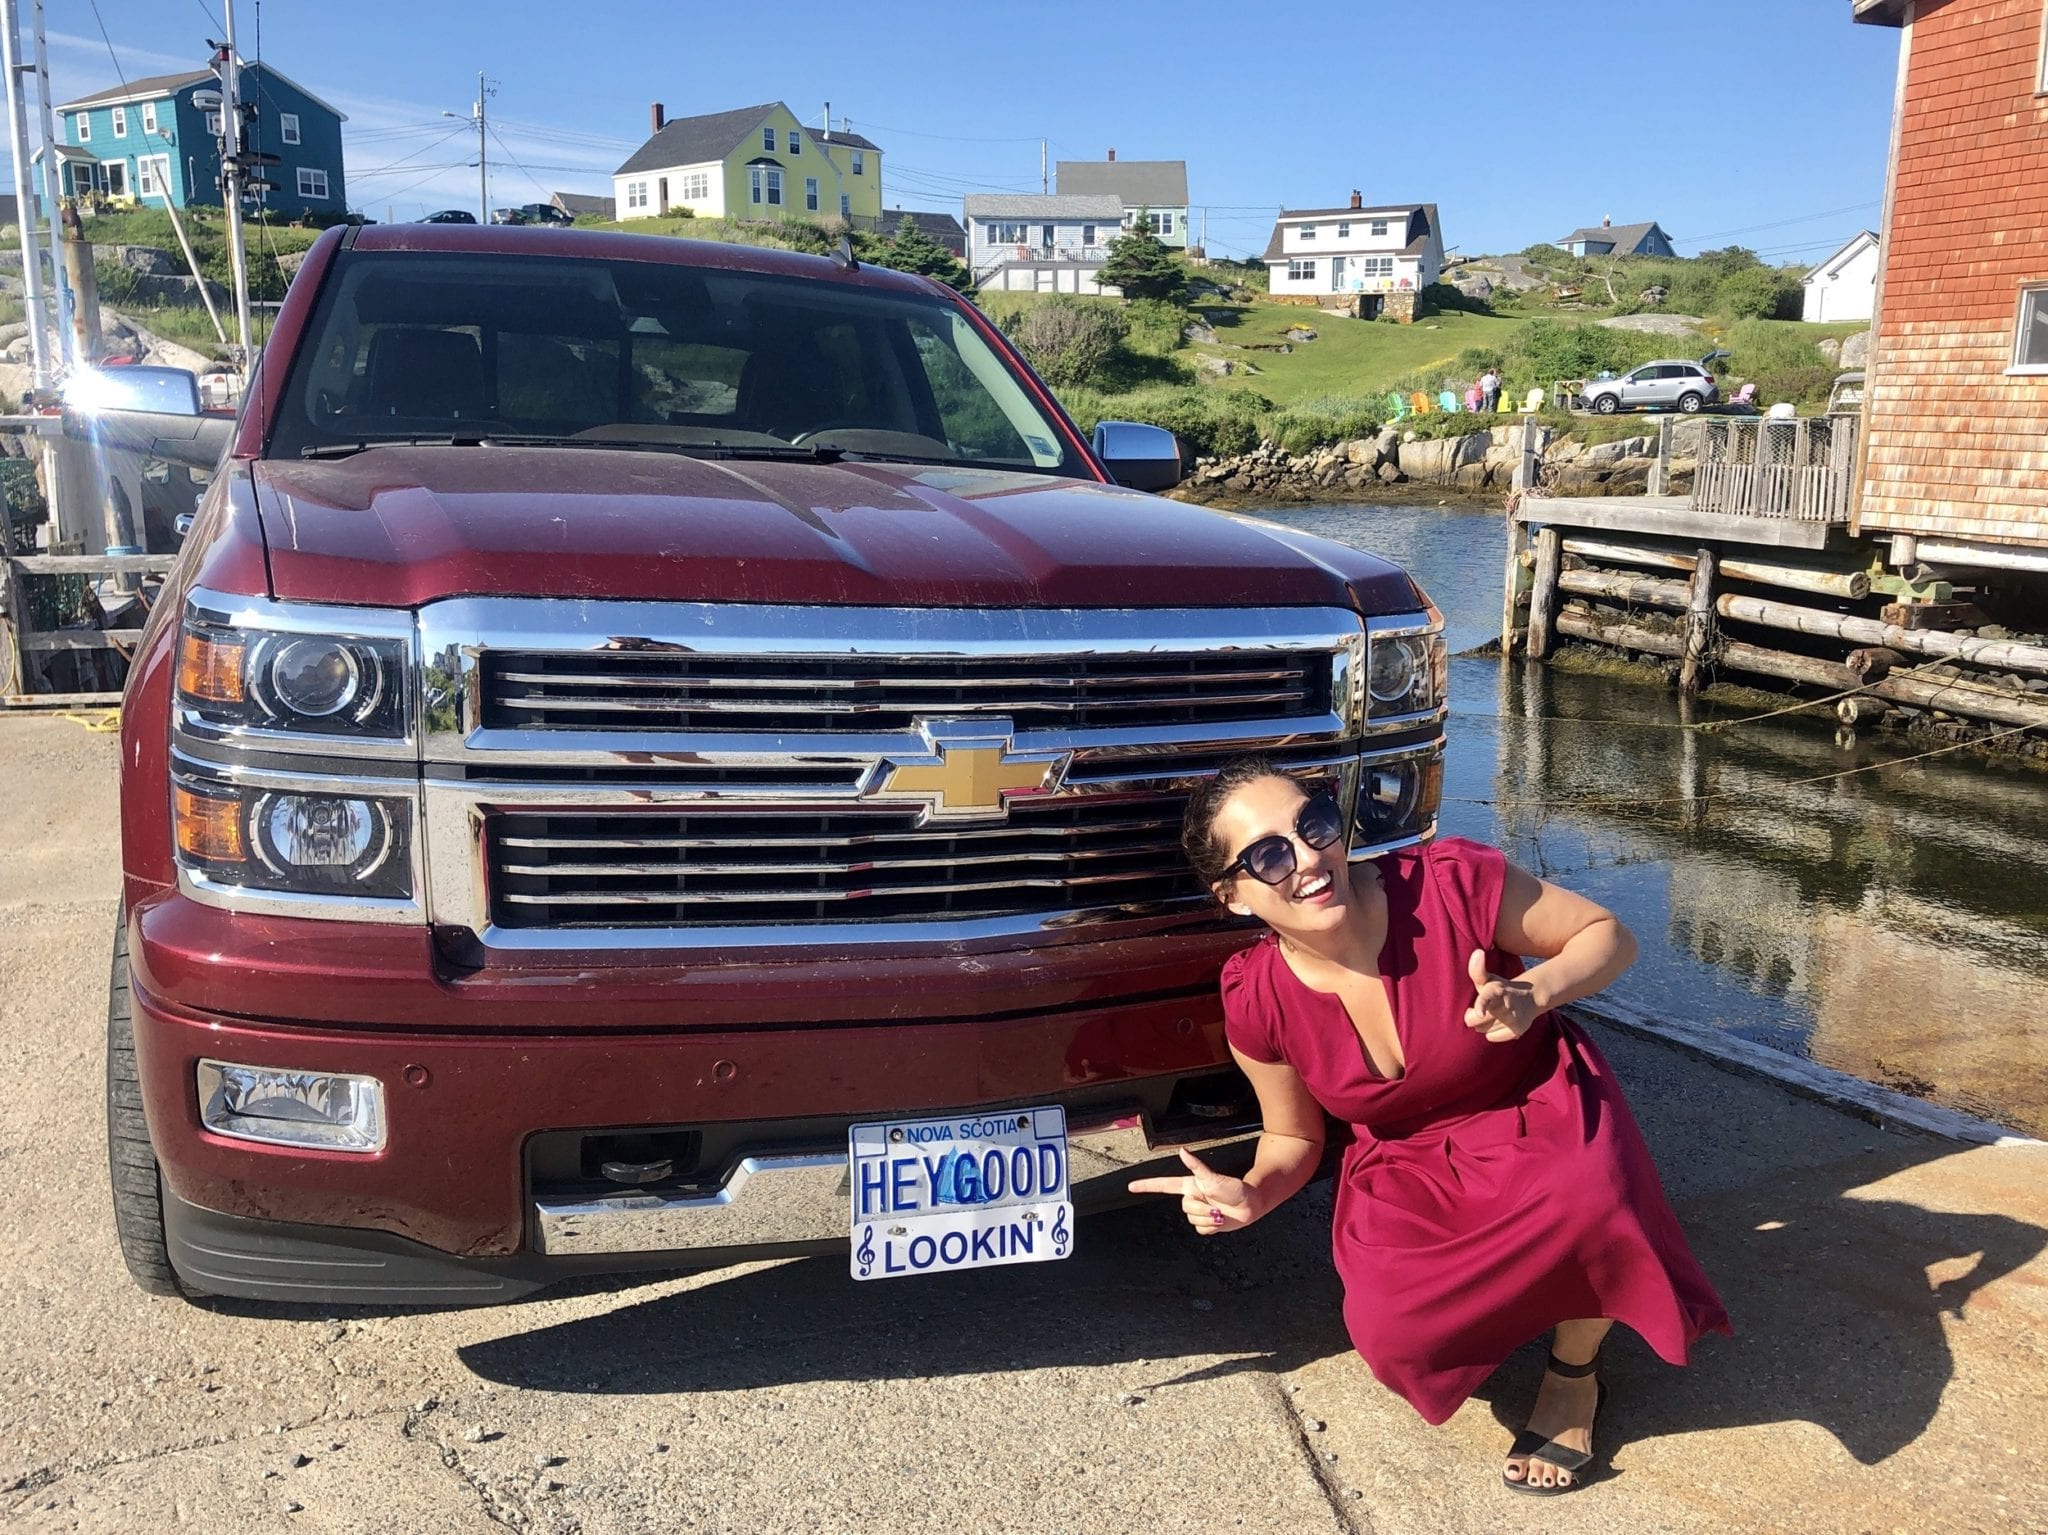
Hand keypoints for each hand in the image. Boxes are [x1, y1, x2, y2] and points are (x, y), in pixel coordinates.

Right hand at [1128, 1148, 1254, 1235]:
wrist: (1251, 1205)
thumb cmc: (1235, 1188)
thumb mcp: (1213, 1178)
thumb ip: (1196, 1166)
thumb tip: (1182, 1150)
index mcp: (1190, 1185)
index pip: (1163, 1185)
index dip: (1146, 1185)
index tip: (1131, 1186)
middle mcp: (1192, 1197)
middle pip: (1184, 1208)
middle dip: (1201, 1210)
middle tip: (1217, 1206)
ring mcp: (1199, 1211)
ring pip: (1192, 1220)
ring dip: (1208, 1219)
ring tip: (1221, 1213)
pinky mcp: (1207, 1224)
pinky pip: (1200, 1230)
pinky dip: (1210, 1227)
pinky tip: (1220, 1221)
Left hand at [1465, 949, 1538, 1042]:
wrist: (1530, 997)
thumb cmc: (1500, 988)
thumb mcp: (1488, 979)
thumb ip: (1477, 970)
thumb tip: (1478, 952)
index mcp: (1496, 990)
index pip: (1487, 998)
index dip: (1482, 1005)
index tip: (1480, 1012)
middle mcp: (1505, 1005)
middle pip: (1476, 1020)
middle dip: (1474, 1016)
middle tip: (1481, 1009)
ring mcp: (1512, 1019)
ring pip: (1483, 1030)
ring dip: (1484, 1024)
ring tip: (1495, 1014)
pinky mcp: (1517, 1030)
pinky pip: (1492, 1037)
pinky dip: (1492, 1033)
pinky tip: (1501, 1023)